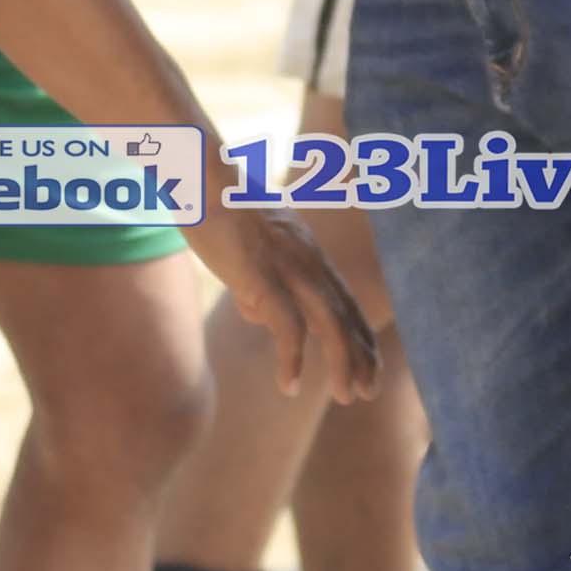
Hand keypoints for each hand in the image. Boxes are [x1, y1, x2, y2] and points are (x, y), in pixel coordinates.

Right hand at [188, 198, 376, 409]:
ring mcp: (287, 267)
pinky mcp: (260, 275)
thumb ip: (258, 279)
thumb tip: (255, 312)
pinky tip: (289, 385)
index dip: (360, 336)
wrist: (200, 175)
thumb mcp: (249, 247)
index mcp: (307, 253)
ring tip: (345, 395)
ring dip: (342, 362)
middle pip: (345, 314)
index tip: (370, 368)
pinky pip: (286, 325)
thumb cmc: (217, 208)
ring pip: (329, 323)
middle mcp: (307, 260)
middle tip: (367, 392)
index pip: (344, 301)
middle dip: (361, 355)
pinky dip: (292, 358)